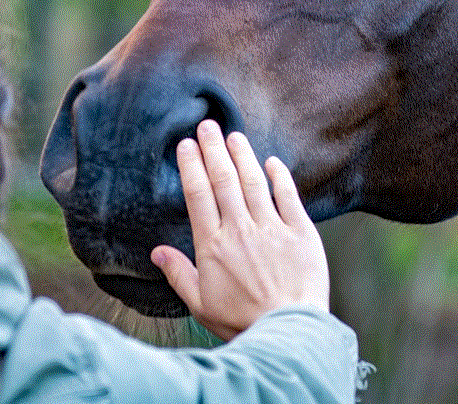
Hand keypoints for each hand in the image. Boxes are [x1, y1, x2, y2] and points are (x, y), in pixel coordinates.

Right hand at [150, 120, 329, 340]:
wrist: (288, 333)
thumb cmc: (242, 322)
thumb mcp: (201, 304)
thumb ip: (179, 275)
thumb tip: (156, 252)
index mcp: (213, 246)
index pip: (198, 195)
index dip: (191, 166)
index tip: (185, 145)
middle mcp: (241, 231)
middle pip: (223, 180)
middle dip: (213, 149)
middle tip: (206, 125)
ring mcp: (272, 229)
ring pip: (254, 182)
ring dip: (242, 155)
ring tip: (233, 135)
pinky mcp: (301, 233)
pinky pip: (288, 197)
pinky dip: (280, 177)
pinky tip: (271, 161)